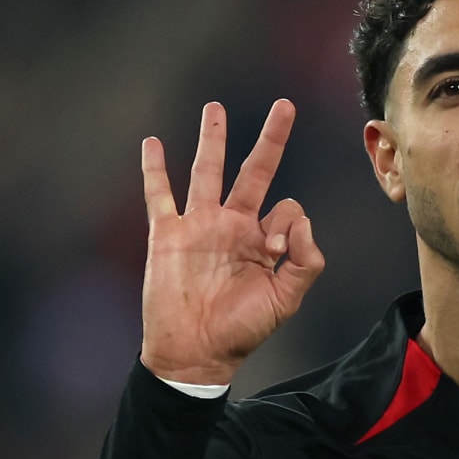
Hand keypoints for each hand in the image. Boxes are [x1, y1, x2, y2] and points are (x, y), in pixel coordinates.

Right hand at [138, 100, 324, 385]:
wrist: (195, 352)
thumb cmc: (241, 331)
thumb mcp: (286, 300)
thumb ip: (306, 262)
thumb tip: (300, 222)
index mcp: (262, 240)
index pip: (287, 207)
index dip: (289, 221)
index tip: (276, 250)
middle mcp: (232, 226)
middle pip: (254, 171)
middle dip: (270, 138)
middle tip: (284, 105)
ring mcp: (198, 226)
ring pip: (207, 171)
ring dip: (212, 139)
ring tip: (215, 108)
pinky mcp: (167, 234)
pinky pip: (158, 195)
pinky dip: (154, 169)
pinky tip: (152, 143)